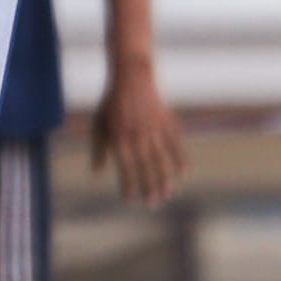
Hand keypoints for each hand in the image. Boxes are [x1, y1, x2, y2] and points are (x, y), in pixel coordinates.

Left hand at [91, 60, 185, 206]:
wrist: (132, 76)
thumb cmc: (112, 102)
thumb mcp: (98, 123)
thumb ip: (98, 149)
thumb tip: (97, 173)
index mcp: (119, 137)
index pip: (126, 168)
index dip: (129, 185)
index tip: (131, 200)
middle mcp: (138, 136)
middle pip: (146, 168)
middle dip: (150, 188)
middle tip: (153, 204)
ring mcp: (154, 129)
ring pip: (162, 160)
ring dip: (166, 179)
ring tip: (168, 195)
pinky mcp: (167, 122)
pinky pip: (176, 145)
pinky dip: (181, 160)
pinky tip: (184, 175)